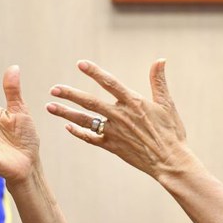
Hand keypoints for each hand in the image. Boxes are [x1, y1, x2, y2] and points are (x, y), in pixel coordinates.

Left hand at [47, 60, 189, 178]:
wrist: (170, 161)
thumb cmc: (172, 133)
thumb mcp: (167, 104)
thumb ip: (158, 81)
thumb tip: (160, 60)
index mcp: (134, 103)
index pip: (110, 83)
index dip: (95, 73)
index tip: (80, 64)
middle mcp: (121, 116)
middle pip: (90, 103)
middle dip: (70, 95)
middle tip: (53, 89)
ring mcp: (115, 133)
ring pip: (86, 121)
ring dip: (66, 113)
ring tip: (50, 106)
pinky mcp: (112, 146)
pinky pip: (91, 138)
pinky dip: (78, 133)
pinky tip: (67, 127)